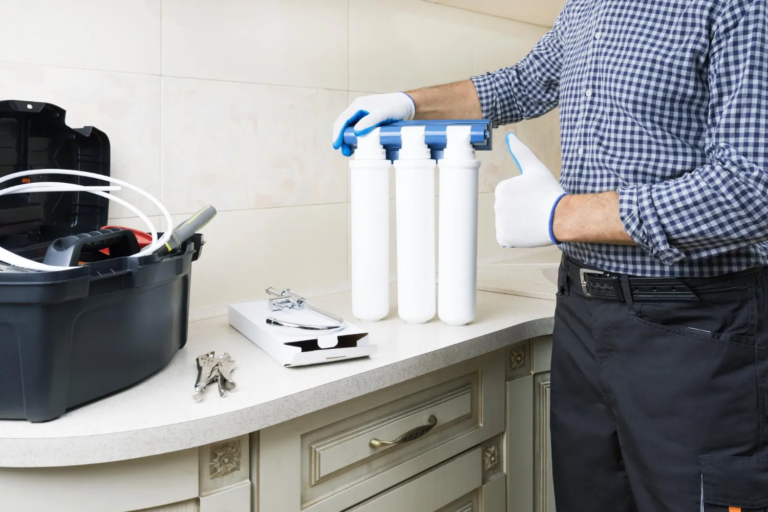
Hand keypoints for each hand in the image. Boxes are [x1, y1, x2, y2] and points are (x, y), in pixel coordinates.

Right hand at [332, 92, 415, 155]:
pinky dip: (357, 140)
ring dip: (349, 141)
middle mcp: (359, 111)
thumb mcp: (383, 113)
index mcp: (358, 106)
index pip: (343, 120)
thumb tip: (356, 132)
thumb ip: (370, 121)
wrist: (408, 105)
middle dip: (342, 139)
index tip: (336, 145)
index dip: (338, 133)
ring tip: (350, 152)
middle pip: (344, 126)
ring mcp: (364, 117)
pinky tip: (359, 148)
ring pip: (351, 130)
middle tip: (345, 153)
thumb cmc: (396, 106)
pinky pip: (359, 132)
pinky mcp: (370, 123)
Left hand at [495, 133, 566, 247]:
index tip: (534, 198)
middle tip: (535, 209)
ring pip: (508, 223)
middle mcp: (496, 205)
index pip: (510, 196)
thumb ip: (520, 151)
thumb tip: (509, 136)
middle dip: (520, 210)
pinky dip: (516, 237)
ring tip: (533, 220)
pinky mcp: (503, 238)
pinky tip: (528, 230)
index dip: (524, 198)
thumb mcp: (535, 168)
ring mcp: (499, 223)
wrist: (560, 217)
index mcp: (501, 189)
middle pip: (508, 209)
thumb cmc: (549, 192)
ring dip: (518, 223)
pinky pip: (507, 237)